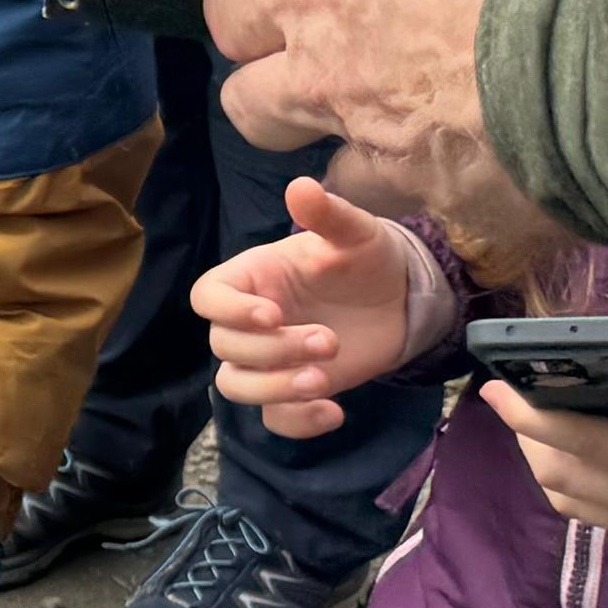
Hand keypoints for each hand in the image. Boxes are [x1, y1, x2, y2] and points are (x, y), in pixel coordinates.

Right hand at [197, 174, 442, 440]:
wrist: (401, 299)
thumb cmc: (366, 258)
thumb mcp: (354, 233)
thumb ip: (327, 214)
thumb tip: (300, 186)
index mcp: (251, 280)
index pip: (207, 297)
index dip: (230, 311)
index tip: (273, 315)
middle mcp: (249, 322)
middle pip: (225, 347)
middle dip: (273, 351)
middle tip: (329, 341)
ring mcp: (269, 361)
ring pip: (236, 386)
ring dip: (274, 389)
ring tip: (323, 381)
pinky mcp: (294, 391)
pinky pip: (274, 419)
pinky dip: (298, 422)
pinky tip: (335, 412)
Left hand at [209, 0, 607, 269]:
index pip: (233, 10)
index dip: (260, 17)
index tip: (298, 15)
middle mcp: (328, 69)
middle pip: (251, 105)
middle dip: (286, 97)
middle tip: (346, 82)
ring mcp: (381, 146)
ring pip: (328, 174)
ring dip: (361, 156)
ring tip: (422, 134)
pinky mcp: (449, 205)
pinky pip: (419, 214)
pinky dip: (441, 197)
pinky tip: (487, 174)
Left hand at [485, 320, 607, 579]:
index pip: (587, 443)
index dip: (532, 415)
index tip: (496, 384)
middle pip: (561, 474)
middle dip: (525, 434)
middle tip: (509, 390)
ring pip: (572, 500)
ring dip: (542, 460)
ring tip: (534, 418)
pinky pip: (599, 514)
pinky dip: (572, 484)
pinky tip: (579, 452)